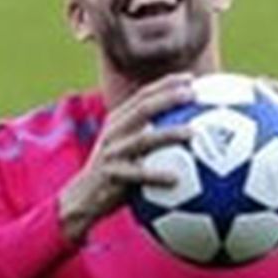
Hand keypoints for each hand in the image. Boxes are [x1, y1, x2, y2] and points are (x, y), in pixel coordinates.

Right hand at [59, 73, 195, 242]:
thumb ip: (153, 139)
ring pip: (143, 139)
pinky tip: (176, 179)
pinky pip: (138, 175)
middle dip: (168, 97)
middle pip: (142, 108)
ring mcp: (111, 152)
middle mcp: (113, 132)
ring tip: (192, 133)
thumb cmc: (117, 175)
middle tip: (192, 94)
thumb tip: (195, 133)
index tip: (192, 79)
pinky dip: (157, 176)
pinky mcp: (111, 173)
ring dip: (169, 134)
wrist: (82, 199)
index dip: (166, 84)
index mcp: (118, 122)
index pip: (143, 96)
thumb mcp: (129, 151)